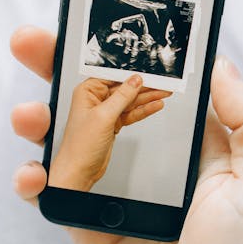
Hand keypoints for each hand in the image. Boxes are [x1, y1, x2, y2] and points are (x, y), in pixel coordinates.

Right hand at [10, 25, 242, 243]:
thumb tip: (220, 64)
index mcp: (203, 146)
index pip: (164, 81)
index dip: (134, 47)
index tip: (102, 16)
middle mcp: (160, 162)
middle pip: (108, 101)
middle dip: (70, 68)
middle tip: (35, 41)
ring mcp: (122, 194)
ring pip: (75, 140)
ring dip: (44, 118)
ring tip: (26, 113)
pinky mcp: (92, 228)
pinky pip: (57, 192)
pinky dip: (37, 178)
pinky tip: (32, 174)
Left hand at [49, 75, 171, 190]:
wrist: (79, 170)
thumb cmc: (79, 146)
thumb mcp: (103, 116)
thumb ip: (121, 97)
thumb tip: (134, 81)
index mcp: (87, 92)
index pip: (113, 77)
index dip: (130, 75)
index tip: (146, 73)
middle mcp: (96, 100)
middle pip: (124, 88)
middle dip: (143, 87)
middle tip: (161, 84)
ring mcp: (105, 113)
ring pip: (130, 101)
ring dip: (147, 98)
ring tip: (163, 93)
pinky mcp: (113, 124)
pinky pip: (131, 113)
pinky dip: (143, 111)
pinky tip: (154, 106)